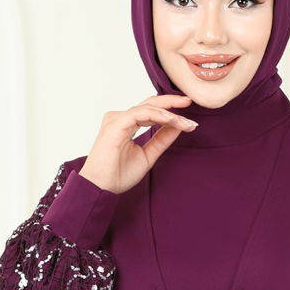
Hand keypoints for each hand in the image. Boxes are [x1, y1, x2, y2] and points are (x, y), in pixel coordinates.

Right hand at [78, 93, 197, 193]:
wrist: (101, 188)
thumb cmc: (118, 174)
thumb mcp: (148, 155)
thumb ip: (161, 140)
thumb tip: (178, 127)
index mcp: (126, 124)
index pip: (151, 111)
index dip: (170, 112)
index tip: (189, 119)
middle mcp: (120, 118)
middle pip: (150, 103)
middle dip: (171, 102)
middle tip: (189, 101)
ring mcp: (117, 119)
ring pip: (148, 108)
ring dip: (169, 113)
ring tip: (185, 122)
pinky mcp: (116, 124)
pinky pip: (140, 114)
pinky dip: (158, 116)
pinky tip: (172, 120)